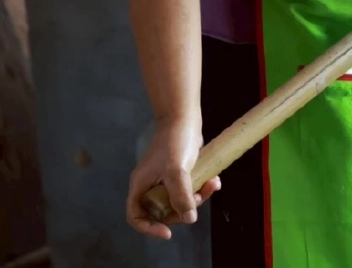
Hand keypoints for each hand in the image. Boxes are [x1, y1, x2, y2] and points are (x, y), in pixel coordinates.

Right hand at [126, 115, 220, 239]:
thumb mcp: (177, 171)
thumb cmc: (175, 142)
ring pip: (180, 200)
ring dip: (198, 196)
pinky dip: (202, 186)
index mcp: (141, 186)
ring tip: (212, 185)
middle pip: (163, 210)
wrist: (185, 117)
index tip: (168, 233)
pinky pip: (190, 187)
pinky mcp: (180, 172)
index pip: (136, 215)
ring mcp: (165, 179)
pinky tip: (215, 180)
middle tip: (199, 198)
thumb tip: (189, 218)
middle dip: (183, 209)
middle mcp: (151, 185)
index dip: (149, 228)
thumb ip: (181, 195)